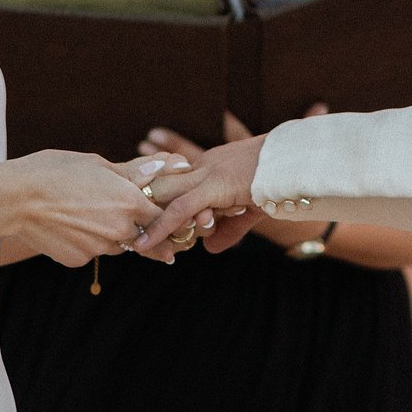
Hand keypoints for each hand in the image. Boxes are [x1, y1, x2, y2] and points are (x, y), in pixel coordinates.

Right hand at [2, 150, 189, 265]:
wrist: (14, 198)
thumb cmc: (56, 171)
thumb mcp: (98, 164)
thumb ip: (135, 172)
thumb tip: (170, 164)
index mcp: (131, 203)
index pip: (164, 216)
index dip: (165, 215)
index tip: (166, 216)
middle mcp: (120, 231)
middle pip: (144, 236)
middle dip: (141, 228)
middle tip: (127, 216)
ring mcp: (99, 249)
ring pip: (118, 245)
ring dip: (114, 234)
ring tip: (90, 213)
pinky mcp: (79, 260)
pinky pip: (93, 251)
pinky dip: (88, 241)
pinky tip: (70, 224)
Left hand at [140, 106, 329, 252]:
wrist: (302, 162)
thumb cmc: (282, 181)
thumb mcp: (250, 209)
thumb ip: (229, 229)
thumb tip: (210, 249)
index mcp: (211, 164)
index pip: (172, 175)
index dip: (149, 188)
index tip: (126, 196)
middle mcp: (204, 165)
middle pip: (159, 181)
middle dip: (134, 197)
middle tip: (109, 216)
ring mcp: (208, 174)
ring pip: (164, 195)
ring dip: (142, 216)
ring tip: (121, 236)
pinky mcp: (215, 187)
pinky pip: (181, 210)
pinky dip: (162, 228)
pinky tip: (146, 243)